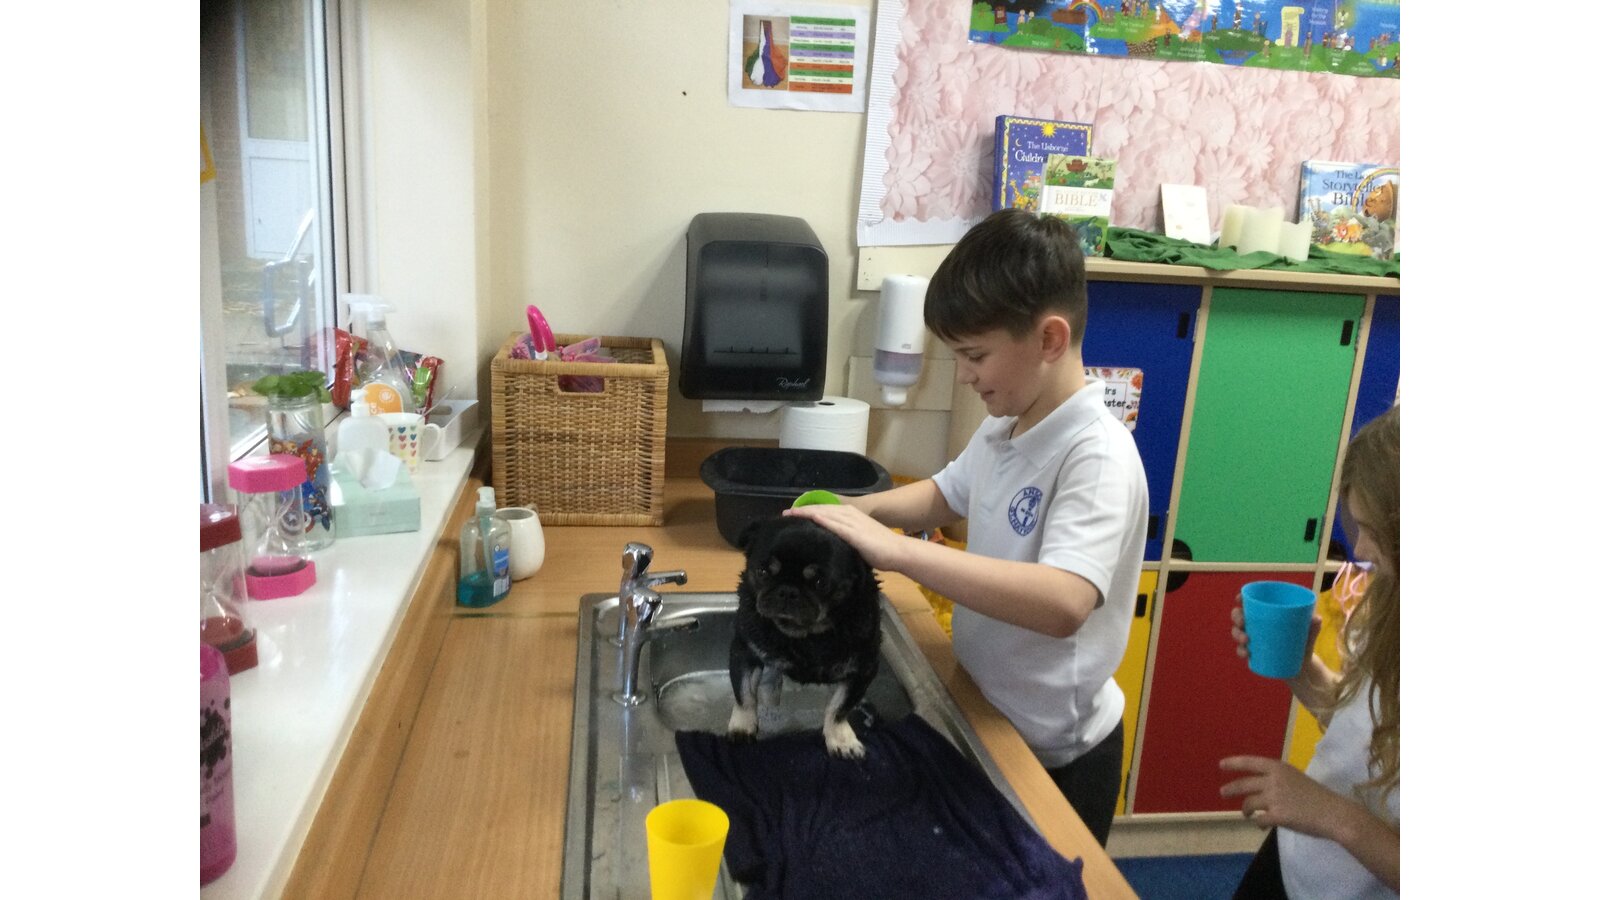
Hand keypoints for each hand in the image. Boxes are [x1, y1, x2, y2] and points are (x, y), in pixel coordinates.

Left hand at [784, 503, 903, 570]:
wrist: (898, 551)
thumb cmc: (879, 549)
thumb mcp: (858, 540)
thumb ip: (844, 538)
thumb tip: (829, 545)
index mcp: (850, 515)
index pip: (824, 511)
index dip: (808, 512)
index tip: (793, 515)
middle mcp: (849, 514)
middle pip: (821, 510)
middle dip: (802, 511)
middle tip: (785, 514)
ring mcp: (852, 522)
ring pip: (825, 514)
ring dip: (807, 513)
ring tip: (791, 515)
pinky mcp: (854, 532)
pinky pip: (836, 525)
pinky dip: (824, 520)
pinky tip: (813, 518)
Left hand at [1218, 755, 1346, 837]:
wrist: (1333, 813)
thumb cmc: (1319, 796)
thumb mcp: (1296, 779)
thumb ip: (1279, 780)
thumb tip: (1264, 789)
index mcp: (1279, 768)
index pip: (1251, 762)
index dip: (1234, 763)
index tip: (1221, 765)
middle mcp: (1273, 780)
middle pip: (1244, 784)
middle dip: (1231, 789)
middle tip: (1223, 792)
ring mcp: (1274, 798)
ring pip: (1249, 803)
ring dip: (1245, 810)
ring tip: (1246, 813)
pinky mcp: (1277, 815)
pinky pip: (1260, 820)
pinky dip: (1259, 823)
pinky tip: (1261, 825)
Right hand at [1231, 594, 1321, 669]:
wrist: (1302, 666)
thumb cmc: (1303, 643)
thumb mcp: (1308, 634)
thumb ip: (1312, 627)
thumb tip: (1317, 618)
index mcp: (1267, 613)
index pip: (1250, 602)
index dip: (1241, 598)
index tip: (1240, 599)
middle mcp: (1256, 624)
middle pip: (1239, 615)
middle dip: (1237, 617)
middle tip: (1243, 622)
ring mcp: (1253, 639)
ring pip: (1237, 632)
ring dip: (1237, 634)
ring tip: (1246, 640)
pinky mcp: (1253, 653)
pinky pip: (1241, 650)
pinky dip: (1241, 651)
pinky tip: (1246, 653)